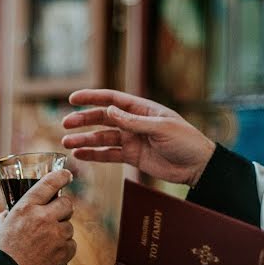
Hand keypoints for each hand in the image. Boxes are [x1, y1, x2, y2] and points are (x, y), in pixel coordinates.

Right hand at [0, 169, 75, 264]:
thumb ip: (10, 213)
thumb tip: (13, 210)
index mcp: (26, 207)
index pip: (49, 183)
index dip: (61, 176)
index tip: (67, 175)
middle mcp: (44, 218)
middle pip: (67, 204)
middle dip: (63, 209)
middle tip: (55, 216)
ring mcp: (56, 236)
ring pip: (69, 227)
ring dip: (61, 232)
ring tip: (44, 244)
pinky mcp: (64, 253)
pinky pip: (71, 245)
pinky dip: (63, 249)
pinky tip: (48, 255)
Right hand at [61, 89, 215, 185]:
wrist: (198, 166)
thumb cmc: (186, 141)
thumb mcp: (161, 128)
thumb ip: (133, 122)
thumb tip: (109, 111)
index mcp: (142, 109)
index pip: (112, 99)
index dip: (92, 97)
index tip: (72, 98)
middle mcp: (134, 122)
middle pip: (103, 118)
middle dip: (83, 120)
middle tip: (65, 124)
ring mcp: (132, 140)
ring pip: (102, 138)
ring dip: (84, 139)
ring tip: (67, 143)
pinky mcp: (132, 157)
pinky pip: (109, 154)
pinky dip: (94, 154)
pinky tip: (80, 155)